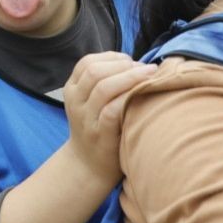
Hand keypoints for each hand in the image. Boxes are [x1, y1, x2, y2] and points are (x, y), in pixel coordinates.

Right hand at [63, 52, 157, 187]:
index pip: (87, 62)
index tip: (131, 61)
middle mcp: (75, 102)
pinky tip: (144, 93)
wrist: (88, 165)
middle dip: (124, 65)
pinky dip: (129, 97)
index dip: (111, 57)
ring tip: (151, 75)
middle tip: (145, 68)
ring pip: (104, 88)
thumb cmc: (97, 128)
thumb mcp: (90, 102)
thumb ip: (104, 82)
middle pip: (95, 71)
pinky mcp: (100, 135)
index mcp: (72, 90)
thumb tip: (136, 62)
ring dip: (131, 77)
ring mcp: (86, 119)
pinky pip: (112, 110)